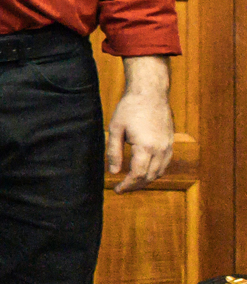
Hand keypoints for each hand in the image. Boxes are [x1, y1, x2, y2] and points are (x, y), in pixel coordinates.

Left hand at [106, 56, 172, 191]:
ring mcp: (168, 146)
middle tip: (121, 189)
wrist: (150, 93)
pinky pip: (165, 164)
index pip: (137, 175)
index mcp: (145, 147)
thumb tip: (113, 172)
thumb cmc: (130, 108)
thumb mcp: (115, 129)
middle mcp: (160, 149)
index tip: (117, 190)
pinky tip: (144, 172)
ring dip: (145, 181)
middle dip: (135, 186)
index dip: (127, 185)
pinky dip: (154, 172)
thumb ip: (113, 152)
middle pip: (149, 177)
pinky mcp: (170, 143)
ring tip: (131, 183)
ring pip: (159, 172)